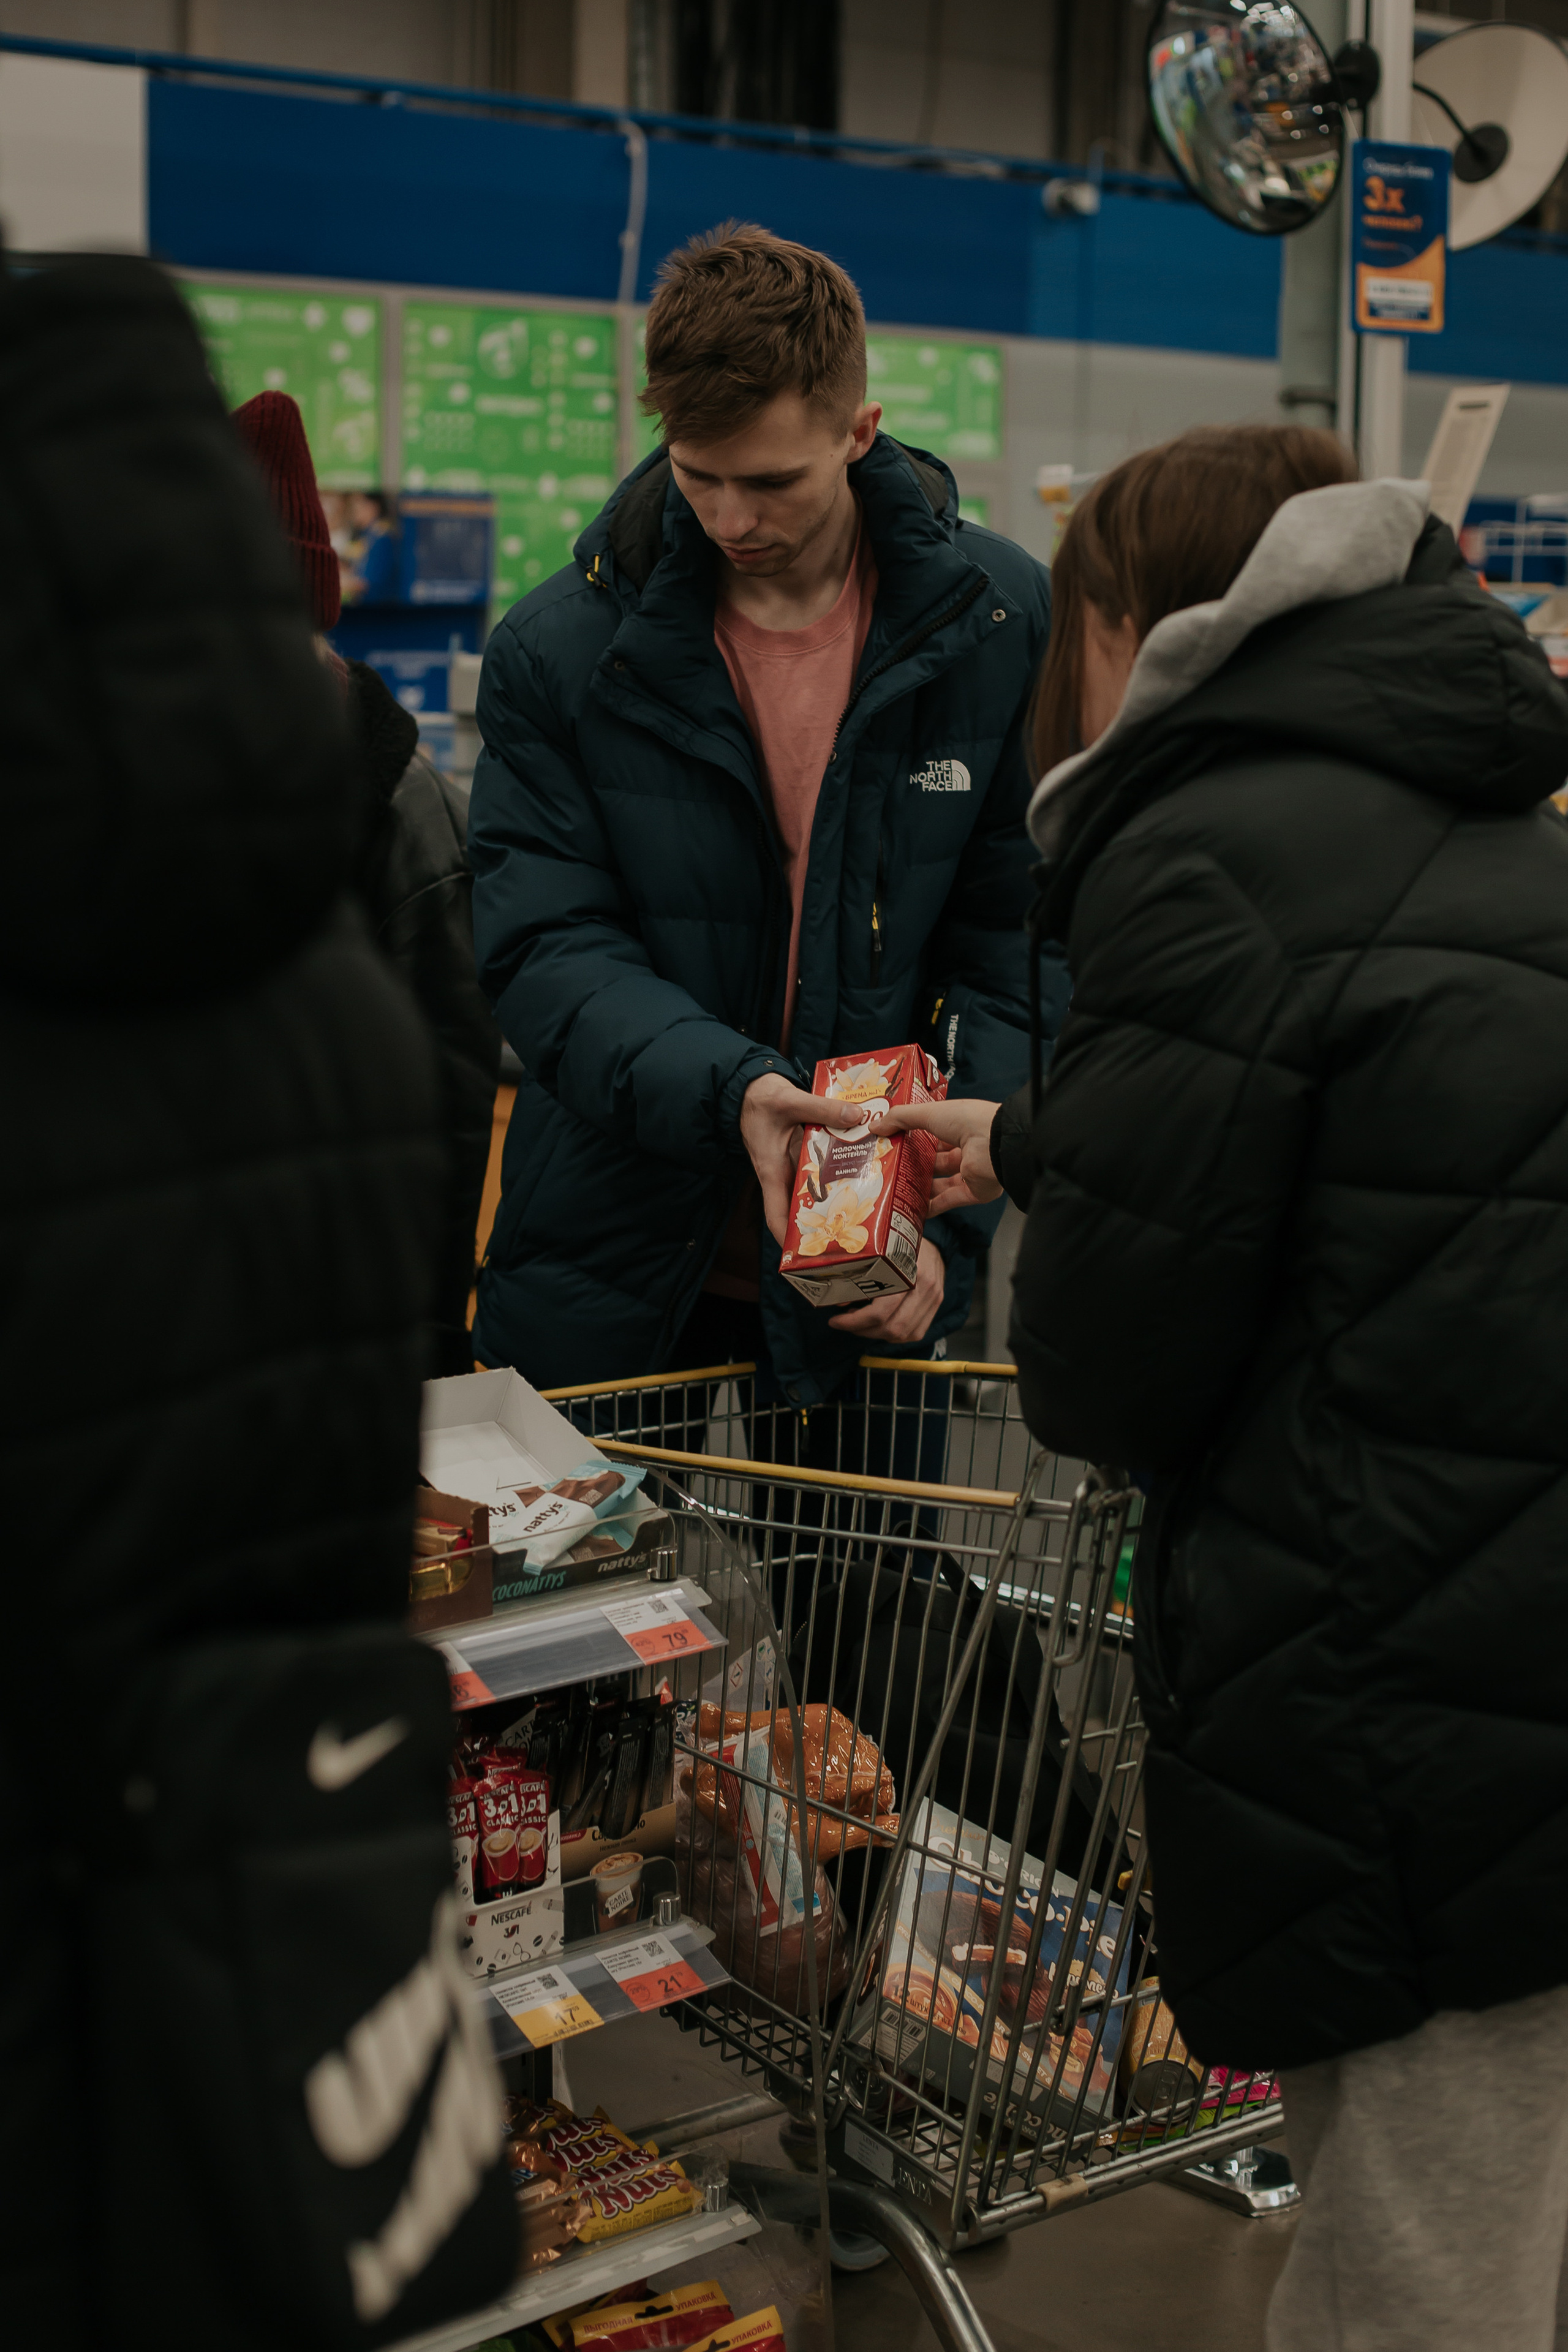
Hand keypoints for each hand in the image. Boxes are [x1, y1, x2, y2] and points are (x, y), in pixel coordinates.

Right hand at [740, 1072, 852, 1243]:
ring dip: (835, 1196)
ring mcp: (794, 1164)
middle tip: (850, 1234)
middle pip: (800, 1207)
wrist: (753, 1087)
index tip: (800, 1256)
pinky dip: (838, 1169)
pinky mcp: (802, 1152)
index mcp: (772, 1170)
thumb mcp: (789, 1101)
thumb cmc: (761, 1098)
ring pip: (814, 1188)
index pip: (776, 1214)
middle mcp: (783, 1173)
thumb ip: (821, 1108)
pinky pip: (821, 1168)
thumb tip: (857, 1118)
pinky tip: (863, 1167)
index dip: (787, 1237)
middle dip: (821, 1222)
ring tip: (866, 1207)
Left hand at [829, 1235, 946, 1341]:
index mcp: (907, 1271)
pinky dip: (895, 1335)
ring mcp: (933, 1298)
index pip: (880, 1311)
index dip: (854, 1322)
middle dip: (862, 1330)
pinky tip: (881, 1325)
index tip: (836, 1321)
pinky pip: (915, 1333)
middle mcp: (924, 1287)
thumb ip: (861, 1276)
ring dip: (877, 1334)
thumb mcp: (879, 1252)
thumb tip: (839, 1302)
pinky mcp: (936, 1305)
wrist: (935, 1242)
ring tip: (861, 1323)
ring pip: (903, 1334)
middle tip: (846, 1323)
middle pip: (892, 1327)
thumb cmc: (903, 1244)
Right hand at [873, 1098, 1001, 1215]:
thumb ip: (901, 1119)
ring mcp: (969, 1172)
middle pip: (933, 1161)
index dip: (910, 1139)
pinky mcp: (972, 1192)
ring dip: (918, 1188)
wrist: (997, 1145)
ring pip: (938, 1183)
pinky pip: (947, 1201)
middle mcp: (965, 1149)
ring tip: (893, 1192)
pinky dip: (930, 1206)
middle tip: (885, 1171)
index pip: (930, 1135)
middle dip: (911, 1166)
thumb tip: (875, 1126)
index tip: (888, 1145)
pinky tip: (911, 1209)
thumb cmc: (967, 1121)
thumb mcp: (929, 1113)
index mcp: (958, 1126)